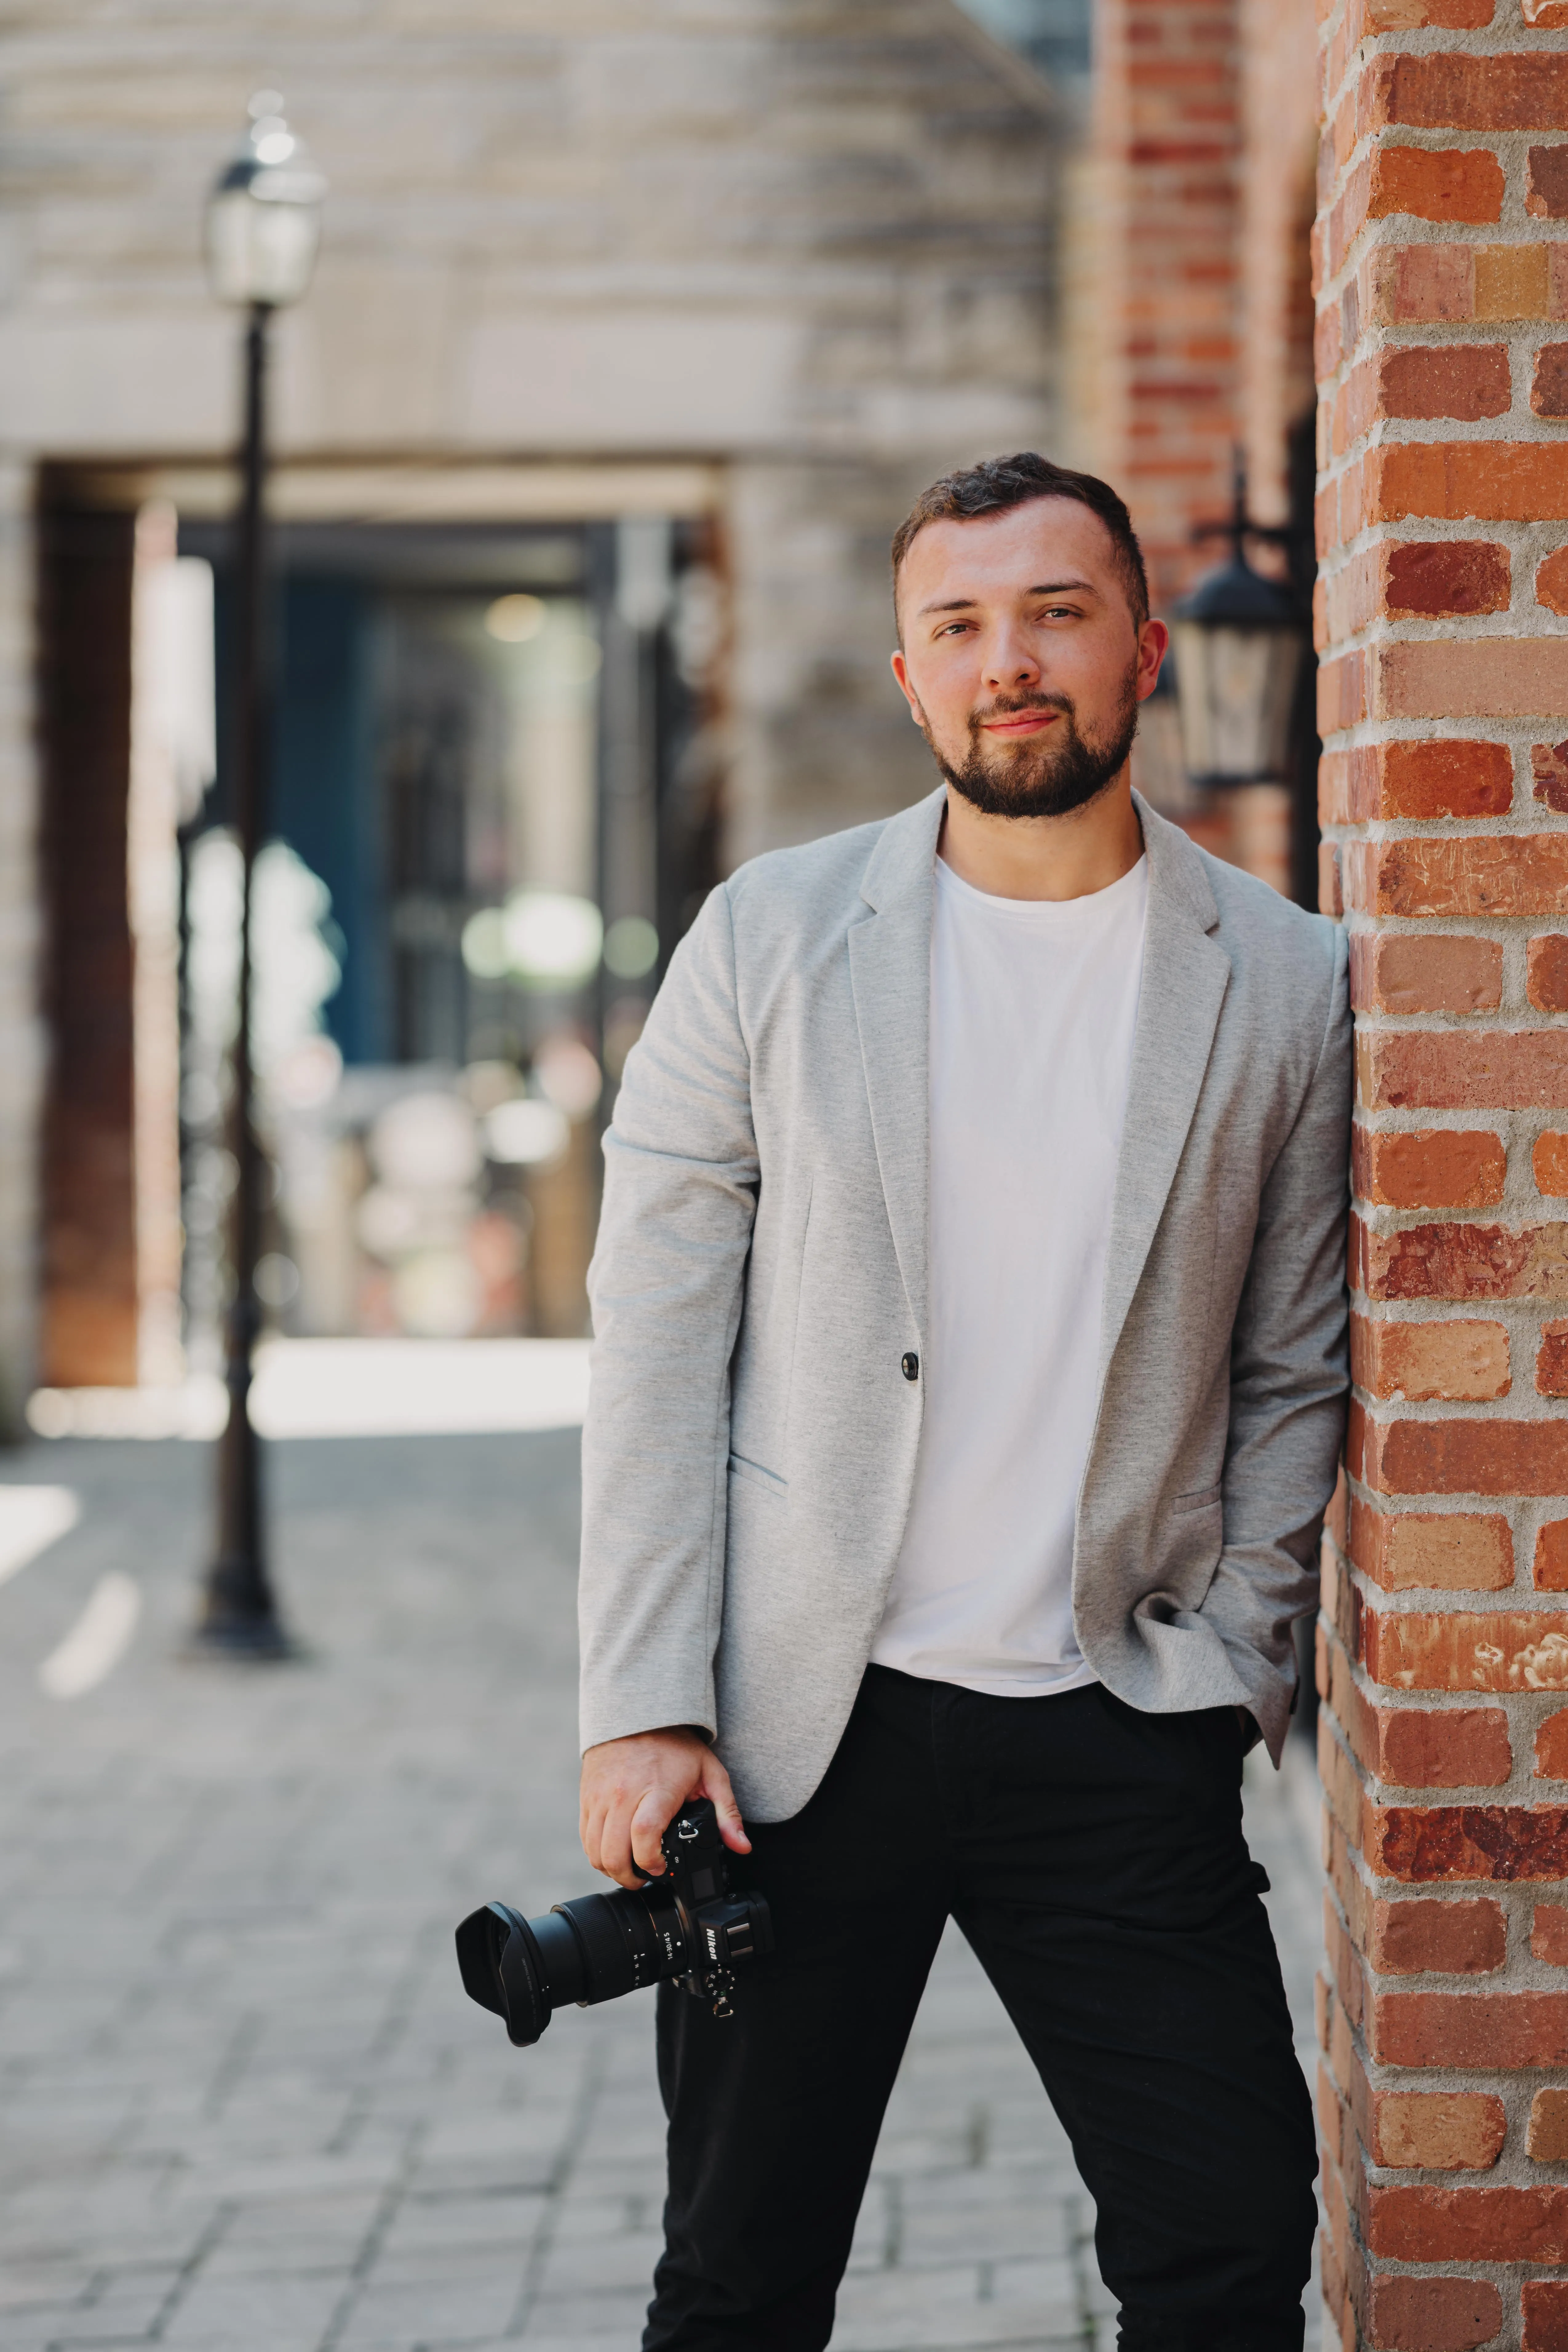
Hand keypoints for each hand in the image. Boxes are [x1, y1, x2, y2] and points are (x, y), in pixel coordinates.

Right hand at [580, 1726, 750, 1889]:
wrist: (638, 1715)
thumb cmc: (676, 1746)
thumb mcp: (711, 1774)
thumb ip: (727, 1813)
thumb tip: (742, 1846)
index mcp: (657, 1790)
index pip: (645, 1836)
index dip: (650, 1862)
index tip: (660, 1868)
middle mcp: (623, 1794)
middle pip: (613, 1853)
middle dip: (628, 1877)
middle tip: (643, 1878)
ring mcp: (600, 1796)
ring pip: (595, 1850)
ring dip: (610, 1869)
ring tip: (628, 1869)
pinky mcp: (587, 1795)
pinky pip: (585, 1836)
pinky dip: (596, 1852)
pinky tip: (613, 1852)